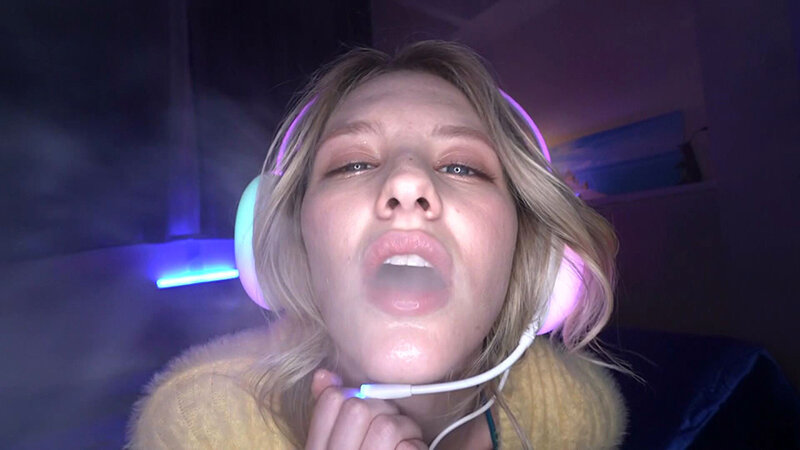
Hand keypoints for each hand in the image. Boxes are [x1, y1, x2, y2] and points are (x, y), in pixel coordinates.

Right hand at [305, 369, 427, 449]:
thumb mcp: (334, 448)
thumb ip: (328, 414)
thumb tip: (326, 373)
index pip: (332, 400)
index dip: (354, 396)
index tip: (365, 412)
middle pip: (360, 408)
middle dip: (384, 409)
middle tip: (391, 425)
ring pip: (389, 425)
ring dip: (407, 428)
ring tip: (406, 440)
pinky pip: (410, 449)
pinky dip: (417, 449)